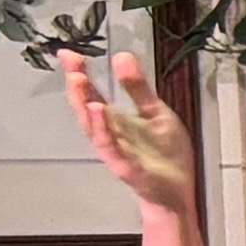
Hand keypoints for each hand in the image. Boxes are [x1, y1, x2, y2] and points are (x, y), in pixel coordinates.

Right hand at [59, 48, 194, 214]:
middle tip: (71, 62)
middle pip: (86, 107)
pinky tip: (100, 113)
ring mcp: (116, 151)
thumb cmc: (164, 154)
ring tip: (80, 81)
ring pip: (94, 127)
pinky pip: (112, 148)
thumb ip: (138, 88)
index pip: (92, 93)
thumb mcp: (155, 112)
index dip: (79, 73)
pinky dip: (104, 131)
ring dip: (85, 105)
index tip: (67, 53)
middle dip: (77, 85)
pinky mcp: (127, 167)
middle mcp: (109, 134)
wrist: (177, 191)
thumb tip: (122, 56)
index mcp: (115, 120)